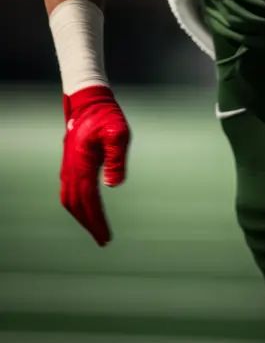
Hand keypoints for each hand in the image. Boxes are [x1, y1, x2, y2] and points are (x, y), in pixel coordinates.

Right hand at [60, 85, 129, 245]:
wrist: (88, 102)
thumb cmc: (106, 116)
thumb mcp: (118, 132)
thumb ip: (116, 158)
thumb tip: (113, 185)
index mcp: (81, 165)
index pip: (88, 201)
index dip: (96, 221)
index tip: (106, 237)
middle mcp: (71, 169)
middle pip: (76, 206)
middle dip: (89, 224)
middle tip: (103, 240)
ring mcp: (68, 167)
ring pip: (69, 200)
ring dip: (81, 217)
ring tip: (95, 229)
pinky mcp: (69, 164)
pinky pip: (69, 192)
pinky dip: (77, 206)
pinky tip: (86, 210)